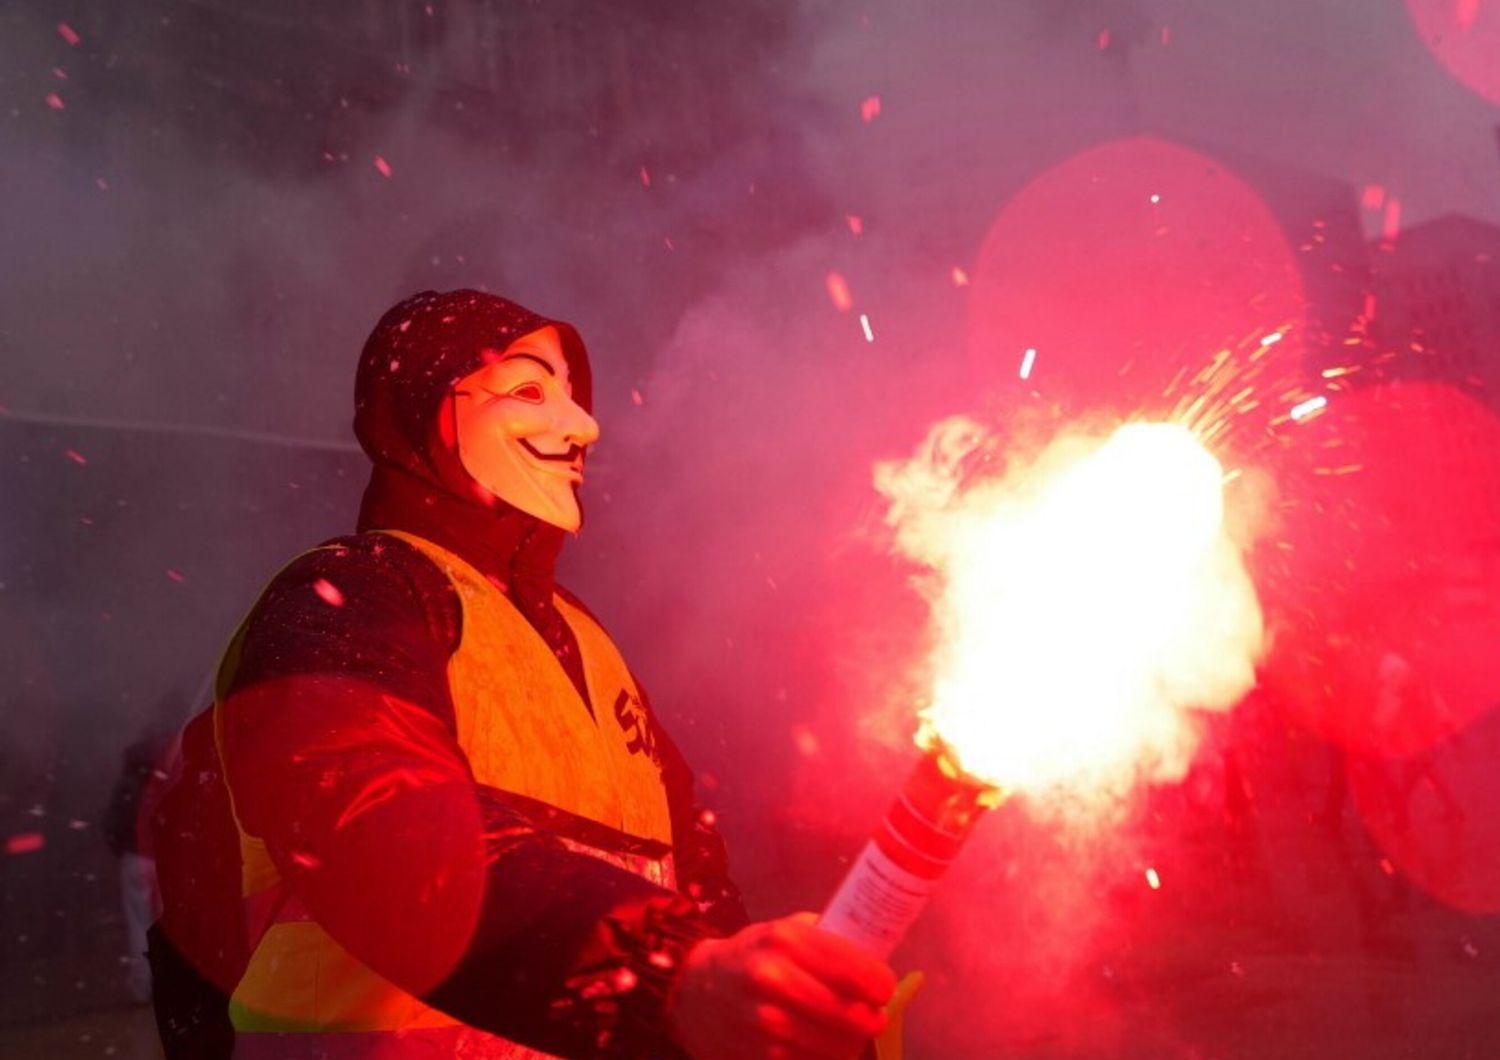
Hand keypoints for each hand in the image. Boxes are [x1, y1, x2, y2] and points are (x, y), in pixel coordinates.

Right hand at [668, 913, 895, 1059]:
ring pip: (840, 1046)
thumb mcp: (784, 930)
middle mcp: (774, 979)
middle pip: (854, 1014)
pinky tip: (822, 1046)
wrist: (694, 992)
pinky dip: (828, 1058)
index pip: (859, 970)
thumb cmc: (752, 956)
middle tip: (873, 1015)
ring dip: (853, 1043)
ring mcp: (767, 1023)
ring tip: (849, 1032)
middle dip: (873, 1018)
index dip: (882, 984)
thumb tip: (877, 957)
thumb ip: (827, 938)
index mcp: (786, 940)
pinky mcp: (763, 1056)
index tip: (884, 988)